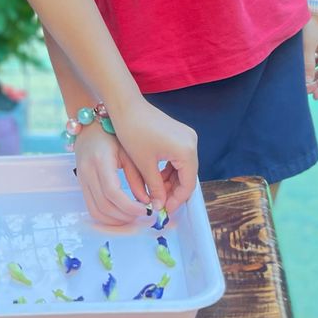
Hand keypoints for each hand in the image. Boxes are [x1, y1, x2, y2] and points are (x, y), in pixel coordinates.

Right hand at [73, 125, 155, 227]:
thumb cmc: (113, 135)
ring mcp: (81, 179)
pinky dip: (106, 217)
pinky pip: (91, 208)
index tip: (145, 210)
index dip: (129, 206)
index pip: (112, 192)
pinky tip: (120, 215)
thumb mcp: (129, 152)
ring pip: (96, 211)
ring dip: (115, 220)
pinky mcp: (81, 184)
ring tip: (132, 218)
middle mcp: (87, 171)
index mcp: (100, 160)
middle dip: (124, 216)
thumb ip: (138, 177)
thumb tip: (147, 202)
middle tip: (142, 216)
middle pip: (104, 205)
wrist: (90, 125)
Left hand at [108, 99, 197, 216]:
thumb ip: (155, 188)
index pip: (188, 185)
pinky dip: (169, 169)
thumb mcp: (144, 165)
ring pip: (183, 168)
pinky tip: (156, 178)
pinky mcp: (179, 134)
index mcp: (186, 151)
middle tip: (158, 204)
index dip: (176, 201)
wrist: (125, 105)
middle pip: (187, 176)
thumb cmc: (133, 132)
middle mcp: (191, 143)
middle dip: (173, 192)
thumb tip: (159, 206)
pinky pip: (178, 158)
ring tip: (154, 193)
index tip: (163, 211)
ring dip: (170, 181)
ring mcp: (187, 137)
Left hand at [304, 15, 317, 99]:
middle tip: (307, 91)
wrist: (311, 3)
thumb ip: (307, 65)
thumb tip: (308, 84)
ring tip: (304, 82)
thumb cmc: (308, 24)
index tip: (314, 97)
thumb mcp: (306, 47)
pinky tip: (304, 67)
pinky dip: (313, 65)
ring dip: (315, 75)